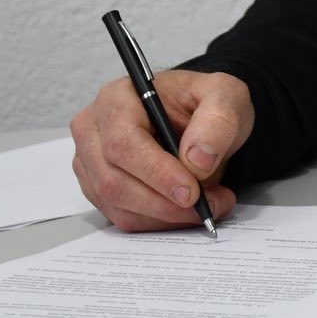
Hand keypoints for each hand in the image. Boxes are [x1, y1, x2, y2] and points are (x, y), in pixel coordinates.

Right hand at [69, 69, 250, 231]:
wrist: (200, 121)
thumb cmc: (203, 104)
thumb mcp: (225, 96)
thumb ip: (217, 120)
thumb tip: (198, 159)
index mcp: (117, 98)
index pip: (122, 142)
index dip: (156, 172)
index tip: (191, 192)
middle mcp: (94, 129)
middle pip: (113, 180)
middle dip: (164, 202)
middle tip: (208, 205)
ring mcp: (91, 161)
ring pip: (117, 204)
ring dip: (164, 215)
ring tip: (207, 206)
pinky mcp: (97, 188)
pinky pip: (122, 216)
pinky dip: (157, 221)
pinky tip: (185, 211)